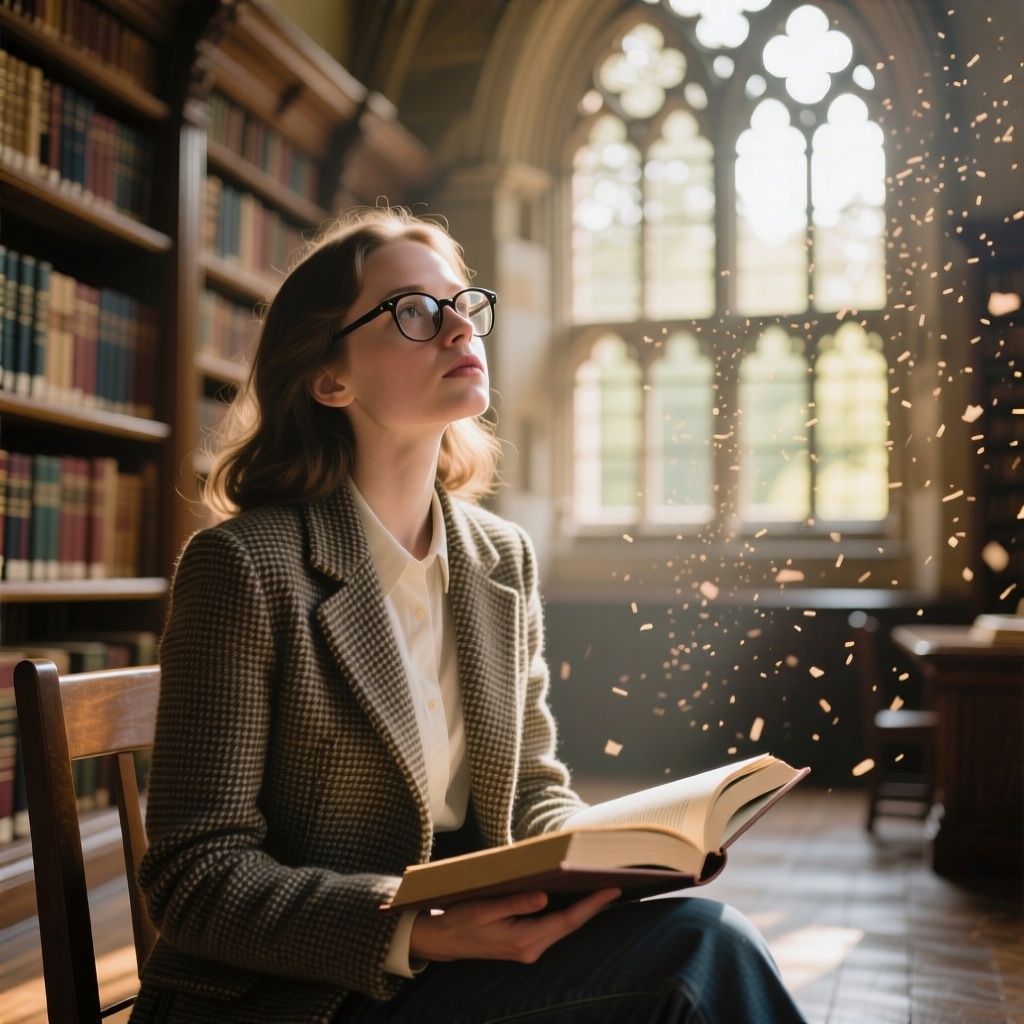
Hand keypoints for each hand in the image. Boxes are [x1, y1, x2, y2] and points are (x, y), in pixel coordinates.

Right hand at [409, 888, 620, 963]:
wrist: (442, 941)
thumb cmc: (460, 920)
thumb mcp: (485, 908)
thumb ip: (515, 903)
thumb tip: (544, 896)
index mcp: (523, 940)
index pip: (567, 921)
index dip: (591, 905)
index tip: (612, 889)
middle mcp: (531, 949)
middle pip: (570, 925)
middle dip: (594, 906)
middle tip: (615, 883)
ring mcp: (528, 949)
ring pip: (563, 927)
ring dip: (583, 910)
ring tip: (602, 888)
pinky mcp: (524, 945)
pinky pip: (553, 928)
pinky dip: (567, 914)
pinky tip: (575, 900)